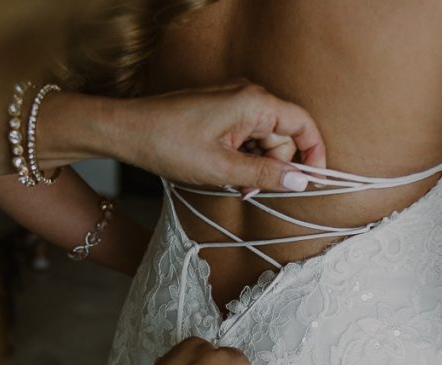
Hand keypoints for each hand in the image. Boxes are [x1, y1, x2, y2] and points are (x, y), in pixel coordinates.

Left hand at [117, 80, 325, 194]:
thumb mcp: (222, 169)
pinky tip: (223, 171)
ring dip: (255, 165)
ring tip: (232, 183)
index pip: (303, 124)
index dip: (313, 154)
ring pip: (263, 139)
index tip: (311, 181)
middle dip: (274, 166)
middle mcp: (248, 96)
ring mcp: (233, 102)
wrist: (128, 131)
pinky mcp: (220, 111)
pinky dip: (241, 157)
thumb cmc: (169, 144)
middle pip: (283, 135)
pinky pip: (245, 135)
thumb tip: (301, 181)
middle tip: (250, 191)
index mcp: (255, 103)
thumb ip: (265, 175)